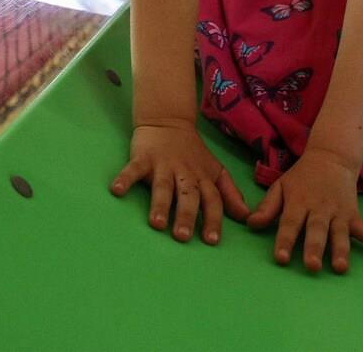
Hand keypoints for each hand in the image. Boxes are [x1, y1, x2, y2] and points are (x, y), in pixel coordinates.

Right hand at [110, 122, 251, 244]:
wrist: (169, 121)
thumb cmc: (193, 154)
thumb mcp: (215, 171)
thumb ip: (229, 194)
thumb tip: (247, 217)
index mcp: (203, 178)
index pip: (212, 200)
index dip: (213, 219)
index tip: (212, 241)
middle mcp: (185, 173)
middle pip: (188, 195)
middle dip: (187, 215)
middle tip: (183, 237)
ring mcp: (163, 165)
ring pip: (163, 186)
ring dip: (160, 204)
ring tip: (156, 223)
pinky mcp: (143, 158)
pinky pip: (133, 169)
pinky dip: (124, 179)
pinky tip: (116, 191)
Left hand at [247, 146, 362, 273]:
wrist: (331, 157)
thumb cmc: (301, 178)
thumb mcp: (280, 186)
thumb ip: (267, 206)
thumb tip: (250, 224)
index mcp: (298, 202)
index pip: (290, 224)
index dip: (284, 241)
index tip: (281, 259)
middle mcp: (319, 209)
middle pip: (316, 230)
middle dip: (314, 248)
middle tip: (312, 266)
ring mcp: (339, 213)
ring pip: (340, 233)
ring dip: (341, 250)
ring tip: (340, 268)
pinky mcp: (353, 215)